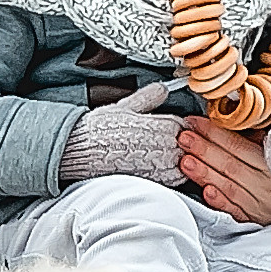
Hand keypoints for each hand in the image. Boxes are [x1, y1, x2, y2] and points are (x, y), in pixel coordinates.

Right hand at [61, 81, 181, 185]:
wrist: (81, 154)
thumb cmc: (99, 131)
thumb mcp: (124, 107)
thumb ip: (148, 98)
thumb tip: (162, 89)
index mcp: (163, 125)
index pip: (186, 126)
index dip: (179, 126)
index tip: (170, 127)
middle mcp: (165, 146)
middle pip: (188, 146)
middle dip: (179, 144)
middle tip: (162, 143)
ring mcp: (161, 166)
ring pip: (183, 163)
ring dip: (174, 160)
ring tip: (157, 157)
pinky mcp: (154, 182)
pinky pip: (173, 179)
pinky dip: (168, 175)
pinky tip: (154, 169)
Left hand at [179, 117, 270, 228]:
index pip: (243, 146)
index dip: (217, 133)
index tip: (196, 122)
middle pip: (232, 165)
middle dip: (204, 150)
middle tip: (183, 137)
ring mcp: (262, 206)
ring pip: (230, 188)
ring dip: (205, 174)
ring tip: (185, 161)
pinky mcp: (255, 222)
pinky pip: (236, 212)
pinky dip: (221, 202)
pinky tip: (207, 192)